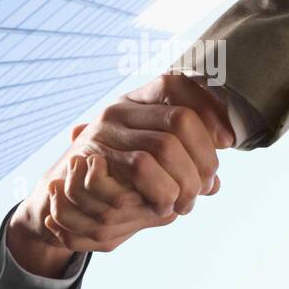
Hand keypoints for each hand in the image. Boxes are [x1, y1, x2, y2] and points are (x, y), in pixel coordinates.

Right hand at [7, 73, 232, 269]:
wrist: (60, 199)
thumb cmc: (113, 180)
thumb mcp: (148, 165)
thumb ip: (180, 165)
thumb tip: (215, 183)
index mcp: (135, 101)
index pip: (177, 83)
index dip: (209, 107)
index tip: (228, 140)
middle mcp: (119, 109)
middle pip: (180, 119)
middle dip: (203, 158)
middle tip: (207, 186)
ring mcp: (105, 131)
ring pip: (165, 146)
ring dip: (186, 180)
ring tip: (188, 201)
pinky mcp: (94, 157)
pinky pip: (141, 169)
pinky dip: (163, 190)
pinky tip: (166, 205)